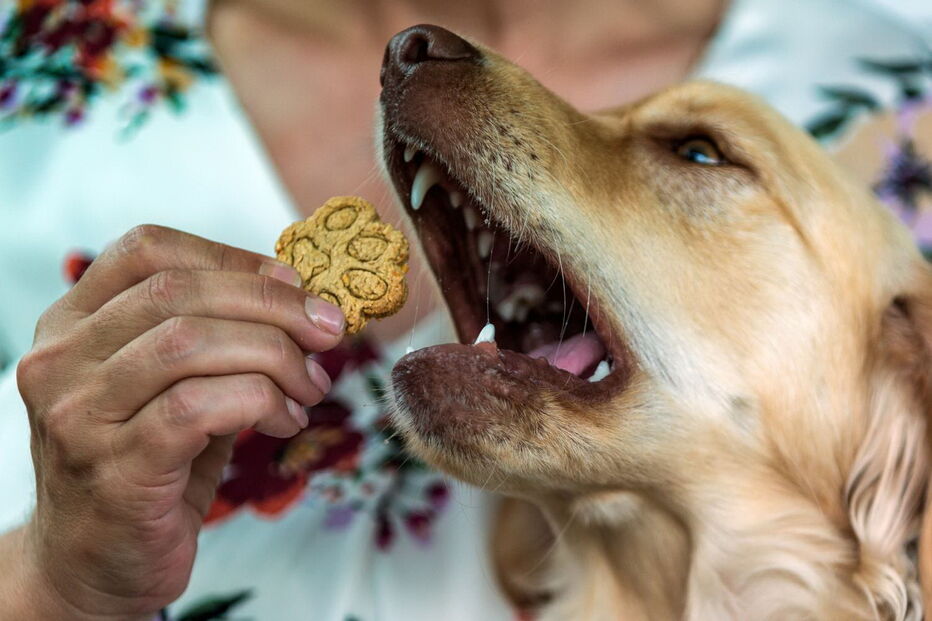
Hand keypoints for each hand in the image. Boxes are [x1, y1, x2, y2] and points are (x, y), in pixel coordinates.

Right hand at [13, 225, 343, 618]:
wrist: (95, 563)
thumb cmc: (147, 464)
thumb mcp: (173, 385)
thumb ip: (217, 337)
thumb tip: (300, 298)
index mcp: (72, 324)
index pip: (147, 251)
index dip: (231, 256)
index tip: (292, 281)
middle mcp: (61, 361)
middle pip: (178, 292)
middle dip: (272, 304)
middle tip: (326, 330)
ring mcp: (80, 415)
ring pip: (190, 343)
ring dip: (274, 356)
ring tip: (310, 384)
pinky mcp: (114, 467)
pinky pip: (199, 406)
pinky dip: (260, 402)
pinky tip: (285, 420)